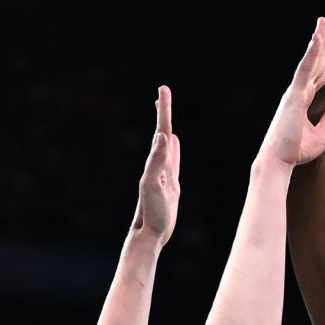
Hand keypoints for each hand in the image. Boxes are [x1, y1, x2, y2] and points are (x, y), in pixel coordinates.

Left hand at [132, 85, 181, 243]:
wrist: (149, 235)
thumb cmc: (151, 213)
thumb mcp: (152, 186)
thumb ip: (157, 162)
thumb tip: (164, 137)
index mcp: (155, 162)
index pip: (162, 130)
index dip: (163, 110)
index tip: (162, 89)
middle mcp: (159, 165)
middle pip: (163, 132)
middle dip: (164, 112)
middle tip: (163, 91)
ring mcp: (165, 173)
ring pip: (168, 144)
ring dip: (167, 127)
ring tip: (166, 112)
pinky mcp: (171, 184)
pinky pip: (173, 159)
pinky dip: (175, 148)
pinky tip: (174, 142)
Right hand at [259, 17, 324, 166]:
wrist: (279, 161)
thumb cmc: (294, 152)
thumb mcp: (321, 136)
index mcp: (303, 100)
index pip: (321, 73)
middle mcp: (299, 92)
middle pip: (317, 61)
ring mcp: (296, 91)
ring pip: (311, 60)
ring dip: (320, 39)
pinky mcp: (294, 95)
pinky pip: (305, 69)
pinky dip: (312, 53)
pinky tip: (318, 38)